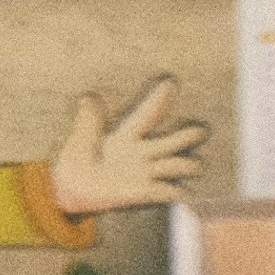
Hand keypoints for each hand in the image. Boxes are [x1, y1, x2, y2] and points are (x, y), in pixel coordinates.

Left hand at [48, 77, 207, 214]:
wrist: (74, 191)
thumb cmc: (77, 160)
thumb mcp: (78, 143)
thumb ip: (87, 125)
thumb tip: (88, 98)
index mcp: (126, 134)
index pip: (146, 114)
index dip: (158, 99)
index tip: (170, 82)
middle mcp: (143, 150)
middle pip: (175, 139)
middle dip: (189, 135)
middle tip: (199, 131)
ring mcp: (148, 171)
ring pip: (179, 164)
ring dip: (187, 165)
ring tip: (195, 165)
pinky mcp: (147, 191)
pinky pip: (170, 191)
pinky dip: (178, 191)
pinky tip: (185, 192)